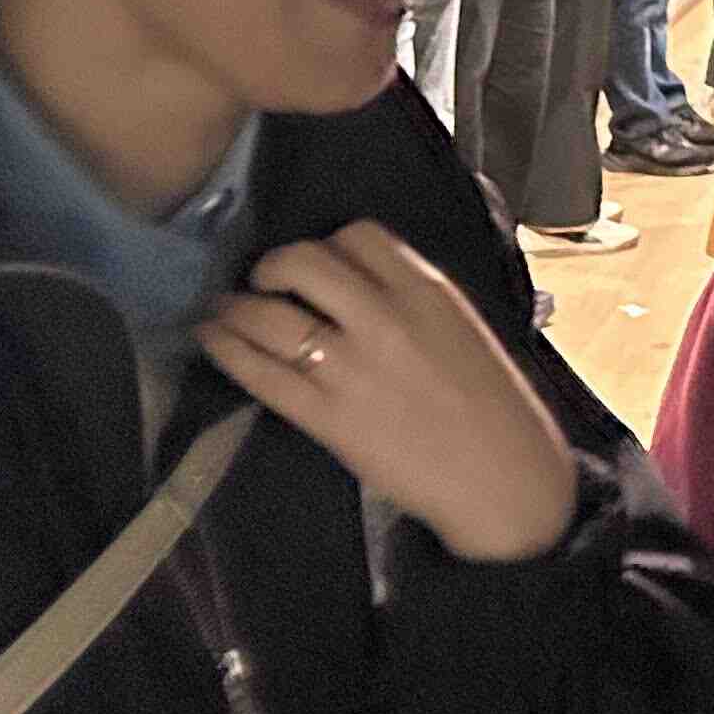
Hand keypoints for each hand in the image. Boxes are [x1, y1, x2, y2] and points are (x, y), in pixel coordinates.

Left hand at [198, 223, 578, 563]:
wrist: (501, 477)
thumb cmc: (492, 405)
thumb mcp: (461, 327)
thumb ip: (412, 299)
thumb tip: (355, 285)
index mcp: (425, 290)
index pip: (358, 236)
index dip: (327, 244)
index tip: (318, 264)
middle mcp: (383, 317)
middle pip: (303, 261)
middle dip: (272, 265)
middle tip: (263, 282)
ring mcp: (350, 366)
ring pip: (270, 315)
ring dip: (235, 307)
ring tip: (222, 311)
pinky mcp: (326, 415)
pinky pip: (261, 373)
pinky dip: (227, 350)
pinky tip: (212, 340)